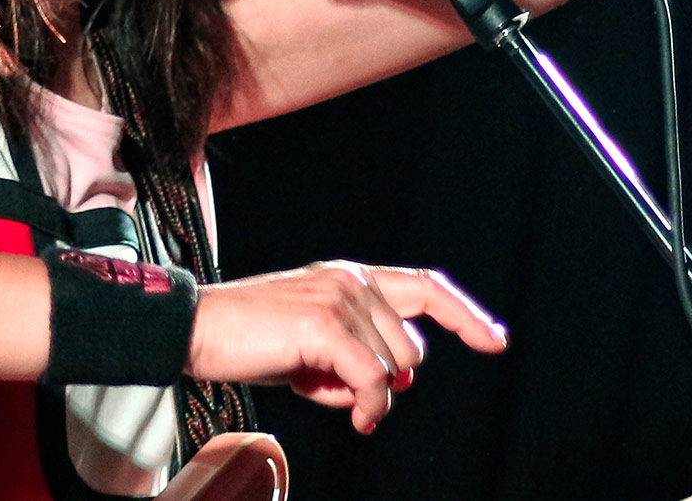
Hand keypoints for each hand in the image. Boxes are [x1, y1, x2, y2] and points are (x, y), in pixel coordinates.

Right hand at [187, 261, 508, 433]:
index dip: (464, 313)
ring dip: (364, 395)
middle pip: (411, 347)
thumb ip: (361, 353)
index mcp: (352, 277)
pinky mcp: (326, 326)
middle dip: (384, 382)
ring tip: (317, 386)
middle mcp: (353, 281)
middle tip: (334, 388)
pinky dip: (367, 406)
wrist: (197, 329)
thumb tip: (401, 383)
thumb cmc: (252, 339)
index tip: (495, 339)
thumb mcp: (316, 347)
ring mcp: (342, 299)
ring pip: (394, 368)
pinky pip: (373, 380)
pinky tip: (353, 415)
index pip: (426, 286)